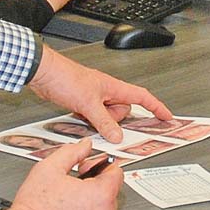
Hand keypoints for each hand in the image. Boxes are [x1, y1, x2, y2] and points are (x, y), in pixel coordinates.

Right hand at [0, 138, 123, 209]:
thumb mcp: (50, 168)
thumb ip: (72, 152)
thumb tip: (85, 147)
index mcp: (101, 195)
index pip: (117, 173)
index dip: (101, 166)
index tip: (88, 168)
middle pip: (111, 193)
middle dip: (96, 186)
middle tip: (73, 185)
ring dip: (93, 207)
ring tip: (68, 205)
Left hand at [26, 44, 171, 140]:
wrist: (43, 73)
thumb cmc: (65, 78)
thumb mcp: (88, 104)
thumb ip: (104, 122)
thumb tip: (117, 135)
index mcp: (113, 87)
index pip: (142, 97)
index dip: (156, 107)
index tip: (166, 117)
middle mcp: (106, 91)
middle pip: (123, 111)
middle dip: (115, 119)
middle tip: (99, 117)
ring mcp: (94, 97)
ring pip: (107, 116)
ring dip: (99, 121)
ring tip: (84, 114)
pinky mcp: (83, 102)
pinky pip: (94, 117)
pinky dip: (89, 120)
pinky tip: (78, 116)